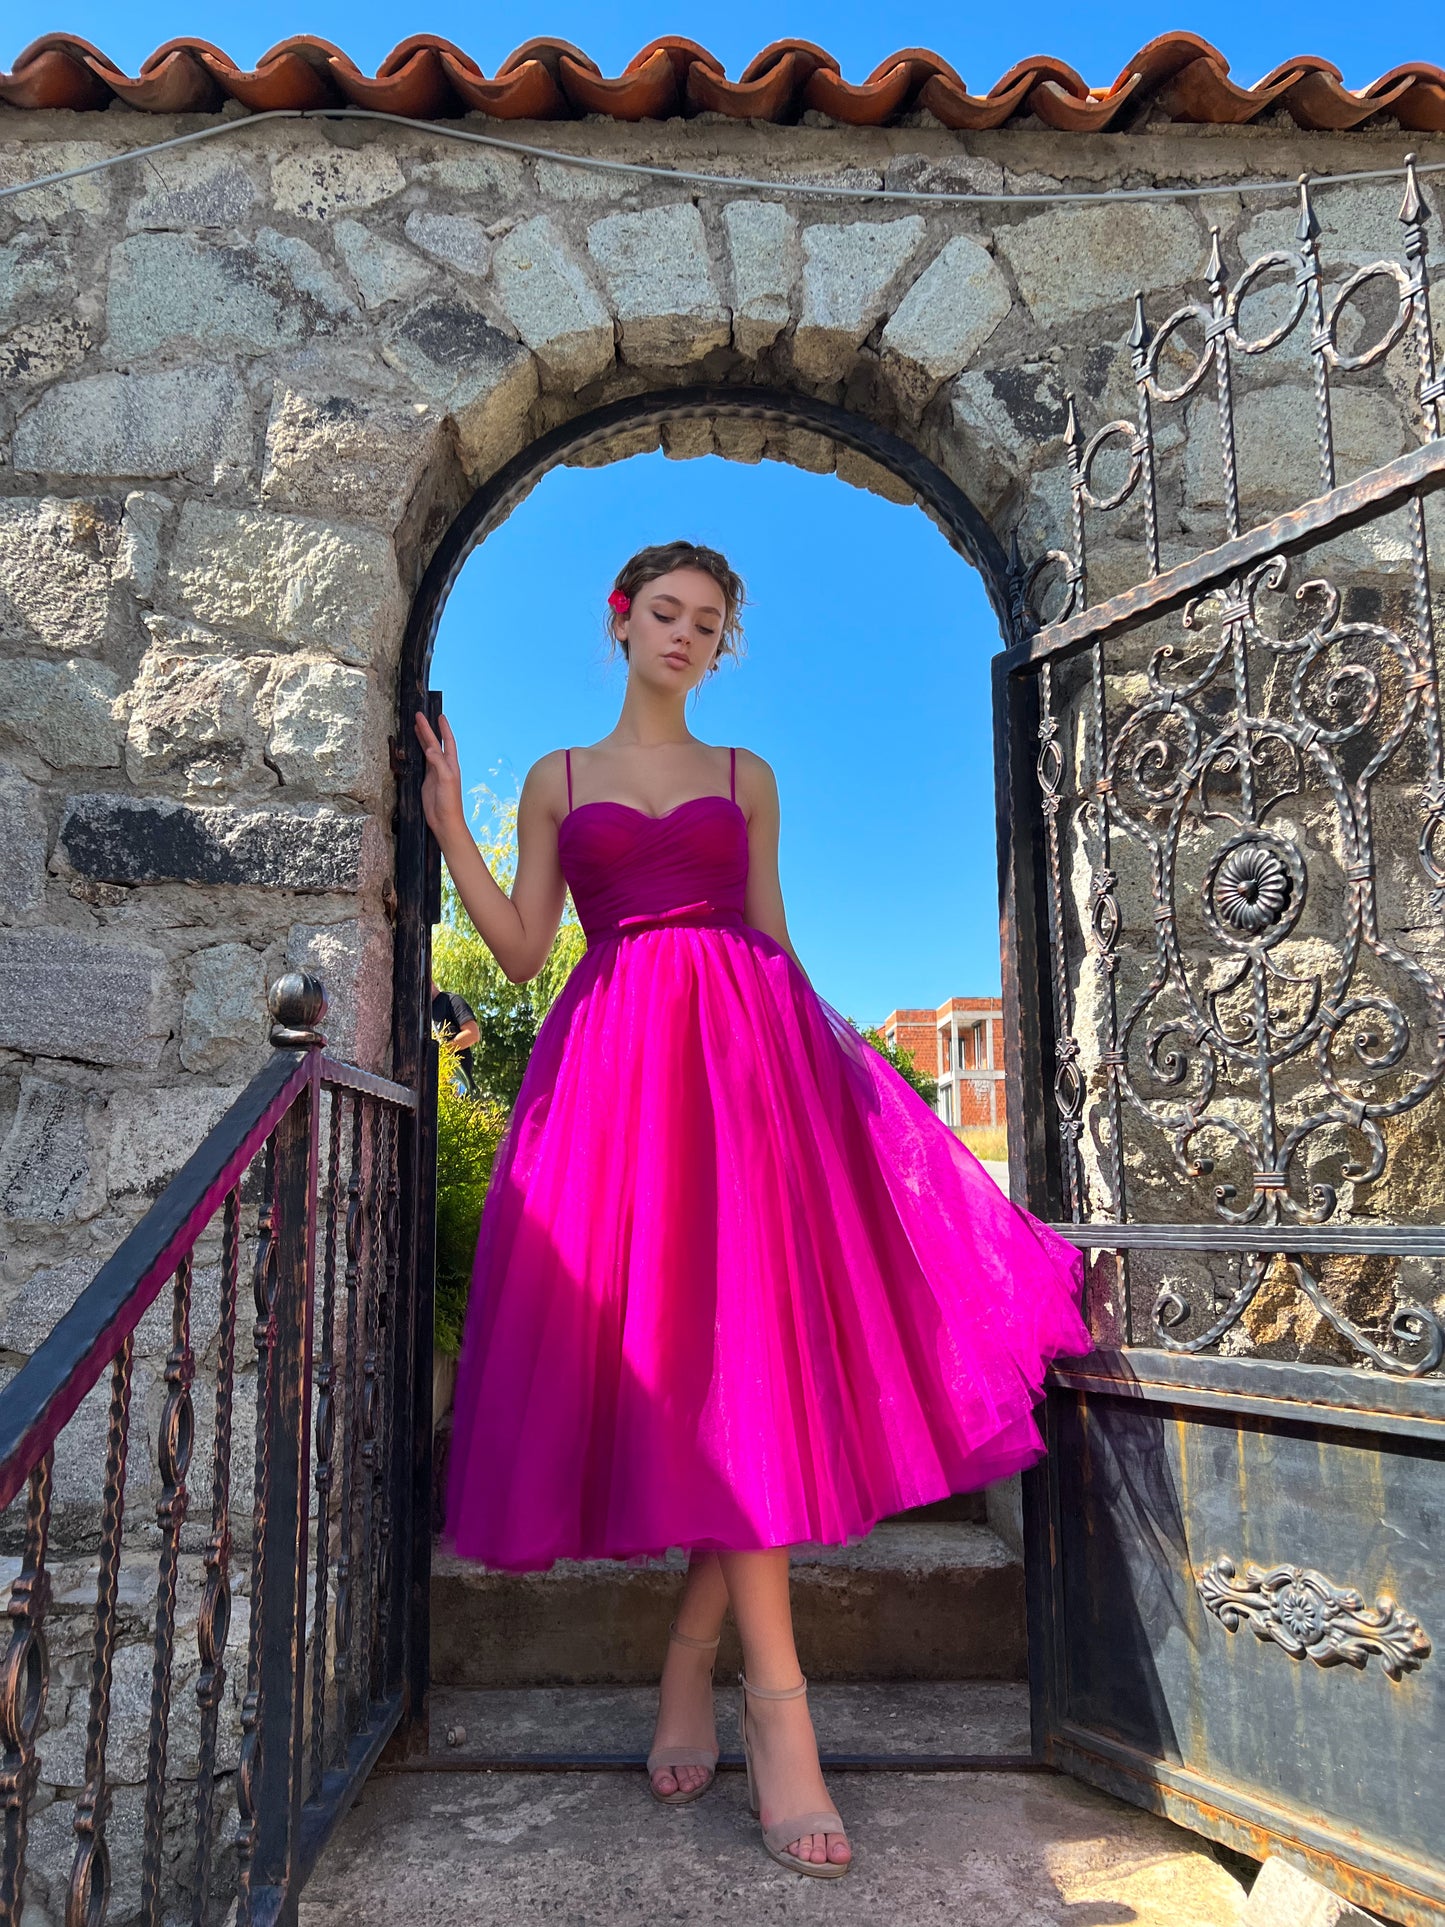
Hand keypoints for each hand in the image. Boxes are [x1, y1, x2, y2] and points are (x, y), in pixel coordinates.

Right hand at [413, 710, 466, 845]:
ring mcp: (435, 772)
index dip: (444, 729)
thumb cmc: (449, 802)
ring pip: (428, 750)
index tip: (440, 716)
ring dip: (423, 738)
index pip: (447, 741)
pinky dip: (418, 751)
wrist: (445, 820)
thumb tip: (429, 748)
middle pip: (435, 742)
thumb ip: (438, 763)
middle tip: (420, 715)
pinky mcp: (427, 780)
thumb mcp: (445, 780)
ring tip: (416, 725)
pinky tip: (415, 746)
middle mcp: (444, 766)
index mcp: (451, 764)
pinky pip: (422, 761)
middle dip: (428, 729)